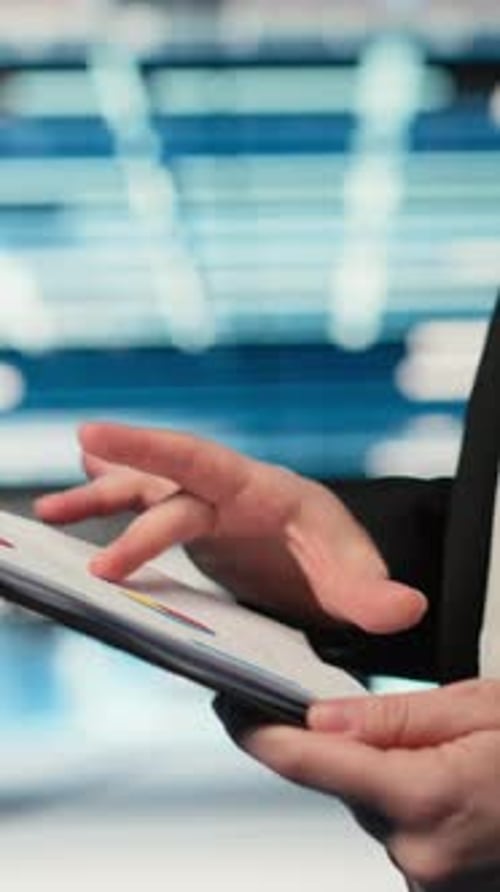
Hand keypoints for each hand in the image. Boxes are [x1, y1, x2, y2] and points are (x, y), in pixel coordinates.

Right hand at [35, 421, 425, 632]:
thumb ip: (374, 592)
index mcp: (259, 489)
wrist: (325, 555)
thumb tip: (406, 609)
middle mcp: (224, 490)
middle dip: (115, 480)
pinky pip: (144, 510)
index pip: (198, 460)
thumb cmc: (337, 555)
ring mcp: (204, 507)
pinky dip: (110, 501)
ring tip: (49, 511)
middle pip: (163, 478)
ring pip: (144, 491)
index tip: (91, 439)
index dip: (145, 446)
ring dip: (98, 497)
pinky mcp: (191, 528)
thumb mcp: (355, 573)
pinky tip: (76, 497)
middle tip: (57, 510)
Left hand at [223, 680, 499, 889]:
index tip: (229, 706)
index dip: (259, 733)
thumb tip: (321, 721)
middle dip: (352, 746)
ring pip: (374, 806)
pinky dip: (408, 799)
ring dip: (387, 774)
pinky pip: (401, 830)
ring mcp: (432, 878)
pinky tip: (451, 782)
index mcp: (428, 800)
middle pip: (345, 784)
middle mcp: (422, 854)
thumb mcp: (483, 707)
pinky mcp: (440, 884)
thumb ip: (395, 719)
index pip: (310, 763)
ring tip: (449, 753)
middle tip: (402, 719)